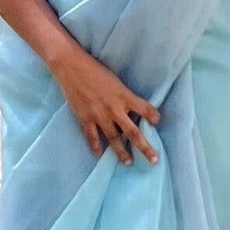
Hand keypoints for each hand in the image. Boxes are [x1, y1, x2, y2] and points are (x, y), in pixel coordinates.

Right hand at [53, 42, 161, 165]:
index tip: (158, 121)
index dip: (154, 116)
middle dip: (144, 147)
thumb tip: (130, 107)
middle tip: (154, 160)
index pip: (145, 109)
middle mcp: (114, 109)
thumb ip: (123, 95)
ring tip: (129, 163)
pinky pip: (92, 137)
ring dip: (122, 153)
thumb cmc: (95, 69)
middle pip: (133, 132)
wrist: (71, 66)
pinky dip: (96, 147)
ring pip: (114, 139)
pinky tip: (100, 155)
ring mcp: (99, 116)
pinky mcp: (85, 118)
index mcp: (124, 96)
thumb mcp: (115, 80)